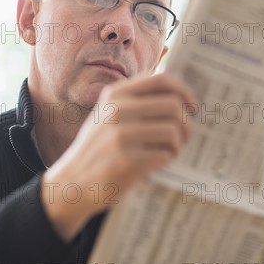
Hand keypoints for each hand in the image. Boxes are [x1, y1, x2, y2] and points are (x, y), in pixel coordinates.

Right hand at [41, 73, 195, 240]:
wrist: (71, 183)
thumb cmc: (100, 146)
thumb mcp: (111, 113)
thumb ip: (139, 100)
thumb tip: (181, 95)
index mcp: (116, 94)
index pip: (162, 80)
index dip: (184, 91)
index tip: (192, 106)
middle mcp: (117, 110)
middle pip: (174, 106)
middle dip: (186, 123)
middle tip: (183, 136)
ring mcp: (121, 135)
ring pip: (173, 131)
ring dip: (178, 144)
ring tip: (169, 151)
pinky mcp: (126, 160)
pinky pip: (165, 154)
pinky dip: (167, 159)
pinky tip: (156, 162)